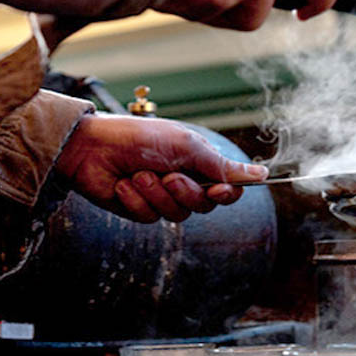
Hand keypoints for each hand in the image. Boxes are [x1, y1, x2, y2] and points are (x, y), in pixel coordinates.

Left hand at [55, 114, 268, 222]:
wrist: (92, 147)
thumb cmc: (140, 138)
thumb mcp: (186, 147)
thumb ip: (222, 166)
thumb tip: (263, 175)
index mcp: (199, 164)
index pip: (227, 189)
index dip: (227, 193)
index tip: (220, 189)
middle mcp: (184, 182)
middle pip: (204, 206)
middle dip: (185, 191)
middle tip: (167, 174)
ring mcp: (162, 198)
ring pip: (177, 214)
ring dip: (156, 193)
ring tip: (138, 174)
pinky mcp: (141, 210)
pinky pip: (150, 217)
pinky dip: (136, 199)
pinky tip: (123, 184)